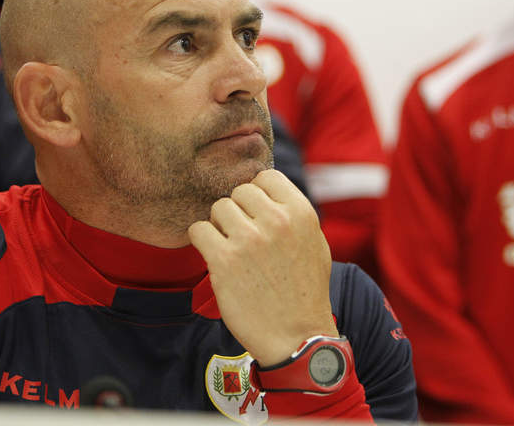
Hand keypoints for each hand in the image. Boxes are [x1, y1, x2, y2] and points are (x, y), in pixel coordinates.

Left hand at [189, 169, 337, 366]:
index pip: (266, 176)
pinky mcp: (224, 260)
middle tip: (242, 236)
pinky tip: (213, 255)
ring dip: (219, 226)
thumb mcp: (314, 243)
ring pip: (218, 208)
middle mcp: (276, 221)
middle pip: (239, 191)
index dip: (257, 194)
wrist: (296, 337)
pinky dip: (201, 241)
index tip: (256, 214)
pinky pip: (198, 230)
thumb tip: (267, 190)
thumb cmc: (305, 292)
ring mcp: (249, 240)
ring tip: (230, 247)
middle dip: (238, 211)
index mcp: (301, 212)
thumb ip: (293, 214)